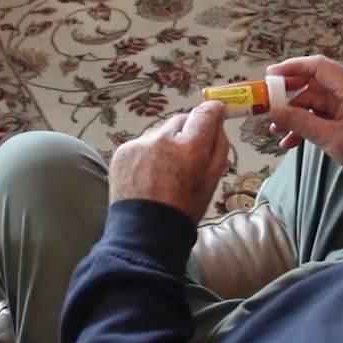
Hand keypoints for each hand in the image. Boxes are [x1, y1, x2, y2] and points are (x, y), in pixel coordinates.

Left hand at [110, 100, 228, 223]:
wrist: (145, 231)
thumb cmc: (185, 208)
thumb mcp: (213, 180)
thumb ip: (219, 147)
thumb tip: (218, 124)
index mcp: (191, 147)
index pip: (205, 113)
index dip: (213, 111)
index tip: (216, 112)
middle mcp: (164, 138)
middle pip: (181, 120)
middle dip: (187, 131)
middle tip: (187, 153)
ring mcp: (140, 144)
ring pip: (160, 133)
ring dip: (165, 144)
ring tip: (163, 171)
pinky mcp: (123, 151)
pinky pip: (141, 144)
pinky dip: (146, 154)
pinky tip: (147, 175)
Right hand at [266, 56, 342, 179]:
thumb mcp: (333, 138)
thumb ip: (302, 124)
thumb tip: (274, 112)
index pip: (318, 67)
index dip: (292, 67)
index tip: (270, 75)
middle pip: (312, 83)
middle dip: (288, 94)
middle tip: (267, 103)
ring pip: (312, 103)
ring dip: (293, 116)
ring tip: (275, 131)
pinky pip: (318, 117)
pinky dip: (304, 127)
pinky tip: (290, 142)